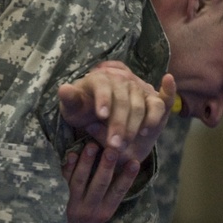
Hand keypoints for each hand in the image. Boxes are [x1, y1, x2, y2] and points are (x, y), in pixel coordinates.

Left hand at [58, 61, 175, 163]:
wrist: (98, 110)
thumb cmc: (83, 108)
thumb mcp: (73, 106)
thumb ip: (70, 100)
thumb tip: (64, 89)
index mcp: (100, 78)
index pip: (103, 86)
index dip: (104, 100)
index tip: (101, 116)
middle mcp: (121, 79)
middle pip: (123, 101)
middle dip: (118, 124)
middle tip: (113, 144)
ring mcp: (138, 88)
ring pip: (139, 106)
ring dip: (133, 126)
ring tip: (124, 144)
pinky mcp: (151, 98)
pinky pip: (159, 104)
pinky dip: (155, 116)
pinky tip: (147, 131)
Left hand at [63, 142, 139, 222]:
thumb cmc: (82, 222)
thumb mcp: (99, 214)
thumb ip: (108, 196)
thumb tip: (122, 168)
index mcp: (104, 212)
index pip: (118, 192)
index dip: (127, 177)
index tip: (135, 162)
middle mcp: (89, 209)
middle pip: (100, 184)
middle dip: (107, 165)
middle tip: (113, 148)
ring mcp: (72, 205)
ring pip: (80, 180)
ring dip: (86, 162)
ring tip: (92, 146)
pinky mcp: (56, 200)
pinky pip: (62, 181)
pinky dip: (67, 167)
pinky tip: (72, 155)